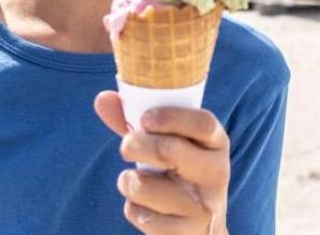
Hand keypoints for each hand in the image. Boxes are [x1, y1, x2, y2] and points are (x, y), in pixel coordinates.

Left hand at [95, 91, 230, 233]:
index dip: (171, 117)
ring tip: (133, 181)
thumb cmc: (180, 175)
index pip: (203, 123)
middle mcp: (217, 173)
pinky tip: (147, 208)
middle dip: (134, 144)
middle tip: (125, 146)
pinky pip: (142, 216)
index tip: (145, 119)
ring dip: (127, 181)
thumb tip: (102, 99)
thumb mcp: (171, 146)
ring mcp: (204, 206)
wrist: (204, 228)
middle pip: (169, 151)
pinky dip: (133, 209)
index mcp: (217, 144)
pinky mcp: (187, 233)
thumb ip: (139, 123)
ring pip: (145, 186)